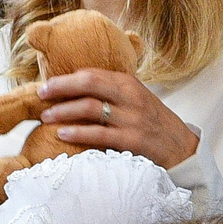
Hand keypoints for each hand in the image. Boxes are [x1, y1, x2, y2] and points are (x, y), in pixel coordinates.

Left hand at [37, 68, 199, 169]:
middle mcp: (131, 97)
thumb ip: (112, 93)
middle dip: (60, 88)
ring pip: (90, 108)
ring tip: (46, 117)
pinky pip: (99, 134)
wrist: (182, 149)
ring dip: (63, 111)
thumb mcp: (136, 101)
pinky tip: (63, 134)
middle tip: (40, 95)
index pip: (92, 73)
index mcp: (129, 84)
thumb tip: (76, 90)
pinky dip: (78, 133)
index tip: (47, 85)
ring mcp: (132, 119)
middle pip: (89, 83)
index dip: (66, 78)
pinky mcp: (132, 141)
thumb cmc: (153, 125)